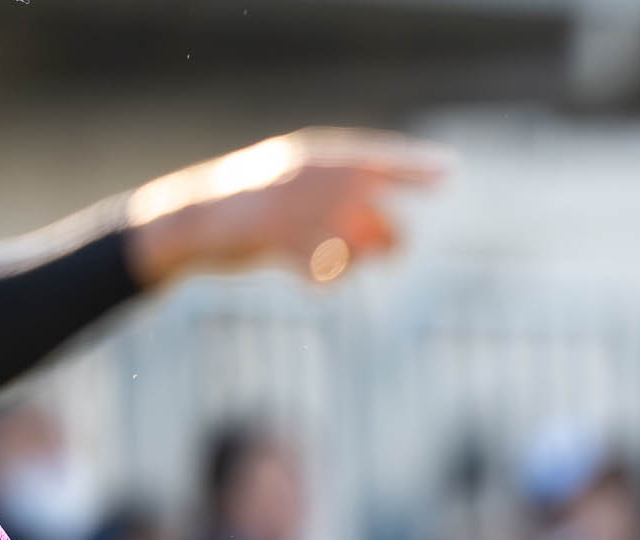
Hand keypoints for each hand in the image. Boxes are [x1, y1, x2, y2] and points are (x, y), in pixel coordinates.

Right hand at [122, 129, 447, 286]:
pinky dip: (324, 281)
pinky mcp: (276, 238)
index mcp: (311, 158)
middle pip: (374, 210)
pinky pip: (325, 270)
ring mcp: (292, 205)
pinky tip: (311, 281)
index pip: (375, 158)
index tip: (450, 172)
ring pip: (354, 245)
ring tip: (332, 262)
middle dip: (390, 238)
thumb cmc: (250, 207)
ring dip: (352, 262)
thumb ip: (336, 196)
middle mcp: (306, 177)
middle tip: (391, 255)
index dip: (413, 166)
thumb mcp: (290, 183)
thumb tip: (388, 233)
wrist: (189, 222)